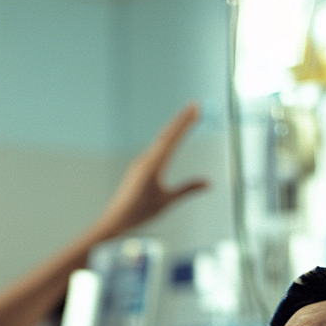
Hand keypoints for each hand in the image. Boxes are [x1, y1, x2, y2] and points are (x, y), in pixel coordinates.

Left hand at [95, 103, 208, 238]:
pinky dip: (167, 139)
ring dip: (174, 128)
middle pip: (167, 134)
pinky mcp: (138, 167)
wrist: (116, 219)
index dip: (186, 123)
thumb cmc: (140, 213)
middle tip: (196, 106)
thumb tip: (208, 182)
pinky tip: (171, 137)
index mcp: (154, 165)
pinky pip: (155, 148)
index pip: (173, 138)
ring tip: (187, 117)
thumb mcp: (167, 201)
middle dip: (182, 120)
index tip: (197, 109)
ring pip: (160, 140)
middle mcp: (146, 159)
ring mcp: (141, 162)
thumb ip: (188, 189)